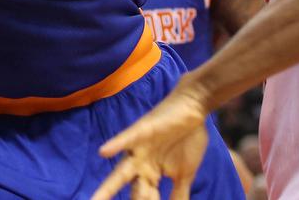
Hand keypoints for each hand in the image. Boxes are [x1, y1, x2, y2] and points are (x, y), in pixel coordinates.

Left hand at [92, 87, 209, 199]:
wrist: (194, 108)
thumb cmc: (188, 139)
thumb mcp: (185, 173)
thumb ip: (179, 194)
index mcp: (149, 175)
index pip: (145, 199)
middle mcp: (140, 165)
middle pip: (130, 192)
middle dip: (122, 199)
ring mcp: (138, 150)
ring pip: (121, 172)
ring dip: (108, 188)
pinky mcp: (141, 132)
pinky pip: (126, 139)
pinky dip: (116, 145)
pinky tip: (104, 152)